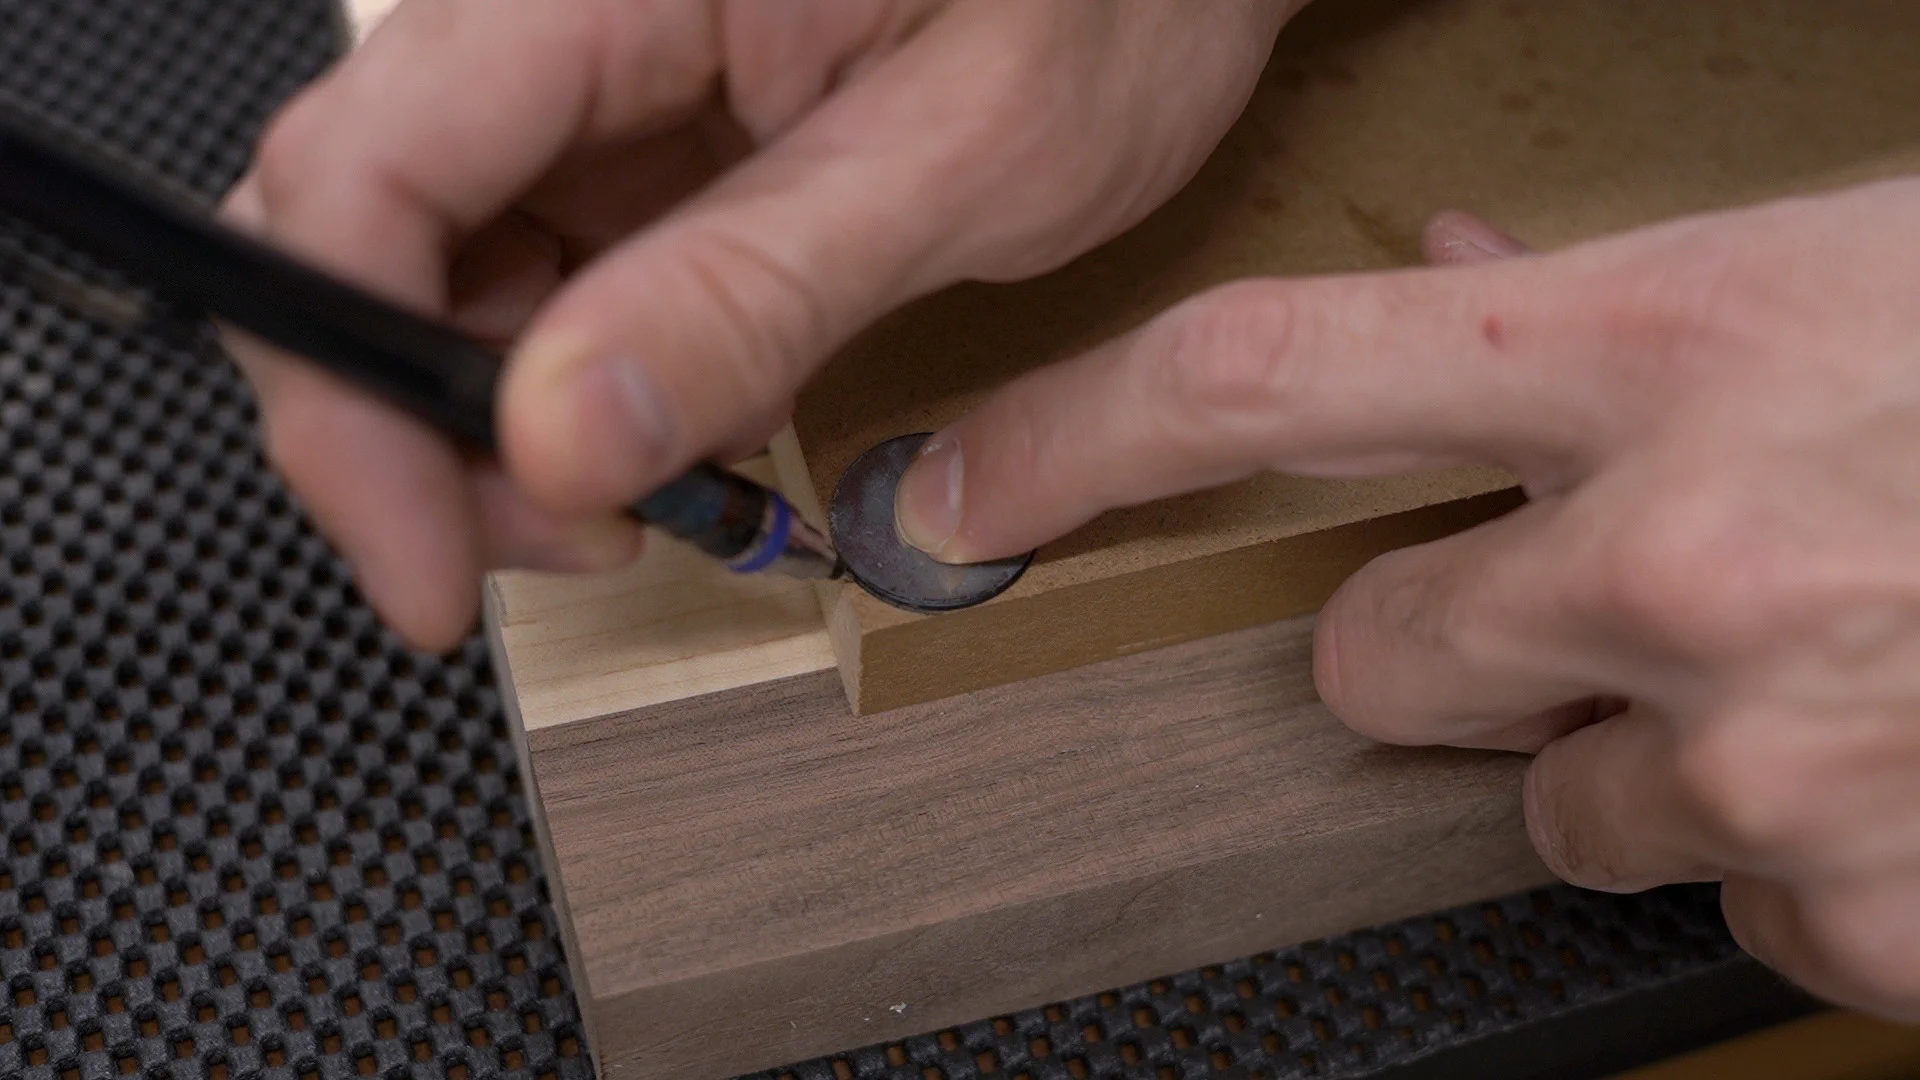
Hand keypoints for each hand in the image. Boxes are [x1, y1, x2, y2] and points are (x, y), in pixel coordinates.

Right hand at [219, 0, 1303, 649]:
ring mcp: (595, 73)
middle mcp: (566, 9)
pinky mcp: (640, 130)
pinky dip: (588, 383)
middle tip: (562, 546)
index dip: (350, 394)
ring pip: (442, 266)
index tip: (426, 565)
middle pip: (368, 230)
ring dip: (512, 422)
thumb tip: (564, 439)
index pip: (367, 174)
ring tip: (646, 499)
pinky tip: (676, 428)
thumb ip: (752, 294)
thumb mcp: (957, 161)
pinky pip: (546, 268)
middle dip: (424, 428)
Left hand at [895, 183, 1919, 1019]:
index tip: (950, 495)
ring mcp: (1765, 762)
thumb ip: (1588, 295)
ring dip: (1635, 755)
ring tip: (1818, 663)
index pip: (1254, 381)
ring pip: (1547, 809)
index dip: (1068, 442)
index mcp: (1657, 355)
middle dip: (1446, 645)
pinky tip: (1910, 754)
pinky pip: (1727, 909)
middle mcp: (1675, 567)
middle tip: (1598, 597)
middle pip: (1366, 661)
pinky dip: (1792, 849)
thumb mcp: (1833, 260)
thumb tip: (1423, 286)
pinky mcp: (1861, 915)